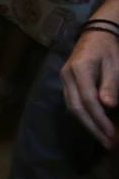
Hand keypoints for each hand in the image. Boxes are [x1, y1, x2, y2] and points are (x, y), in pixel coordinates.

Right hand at [62, 27, 118, 148]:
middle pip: (75, 107)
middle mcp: (67, 75)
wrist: (97, 34)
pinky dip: (83, 116)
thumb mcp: (115, 65)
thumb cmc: (109, 49)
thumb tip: (107, 105)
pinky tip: (95, 125)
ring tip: (103, 138)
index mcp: (79, 69)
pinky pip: (72, 103)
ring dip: (87, 125)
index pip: (87, 100)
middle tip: (108, 144)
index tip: (112, 135)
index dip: (100, 120)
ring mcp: (64, 79)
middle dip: (92, 128)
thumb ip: (110, 84)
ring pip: (71, 107)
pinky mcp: (67, 82)